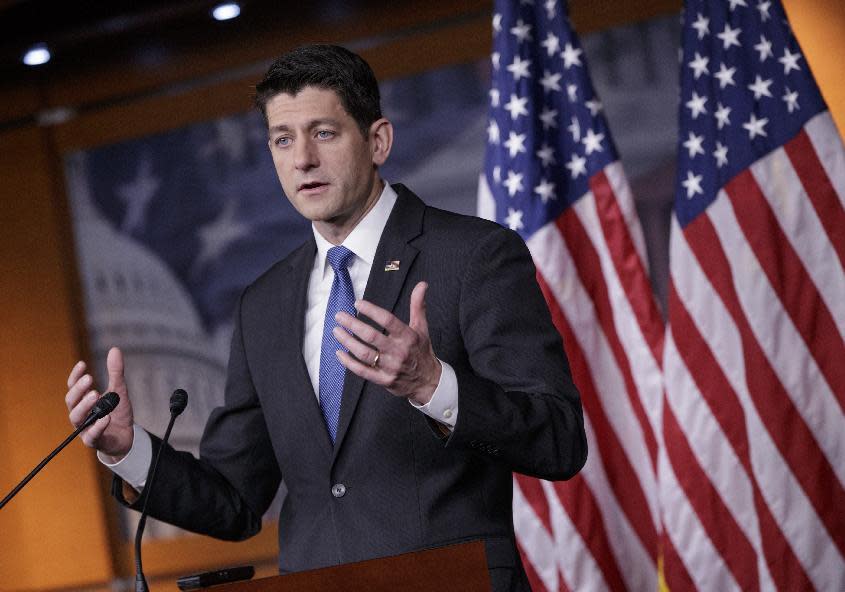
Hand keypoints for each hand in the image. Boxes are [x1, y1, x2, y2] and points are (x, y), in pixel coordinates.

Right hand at [65, 347, 134, 460]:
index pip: (73, 387)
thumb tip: (114, 349)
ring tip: (95, 394)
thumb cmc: (117, 413)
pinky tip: (107, 417)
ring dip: (84, 406)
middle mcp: (80, 414)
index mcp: (83, 401)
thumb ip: (115, 373)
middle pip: (71, 401)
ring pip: (77, 418)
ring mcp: (85, 428)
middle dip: (78, 390)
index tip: (83, 364)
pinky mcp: (95, 441)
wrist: (126, 438)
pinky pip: (91, 435)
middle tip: (90, 379)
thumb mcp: (119, 391)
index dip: (75, 376)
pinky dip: (98, 426)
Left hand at [333, 281, 440, 404]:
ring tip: (336, 331)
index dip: (371, 311)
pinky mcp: (383, 380)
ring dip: (347, 342)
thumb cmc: (422, 351)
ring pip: (364, 353)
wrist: (428, 381)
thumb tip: (422, 284)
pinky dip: (349, 363)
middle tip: (339, 316)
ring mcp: (390, 367)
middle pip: (372, 336)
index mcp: (408, 336)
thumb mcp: (422, 328)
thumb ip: (418, 305)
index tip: (357, 303)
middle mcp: (398, 351)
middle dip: (353, 325)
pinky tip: (339, 353)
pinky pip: (362, 371)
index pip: (387, 320)